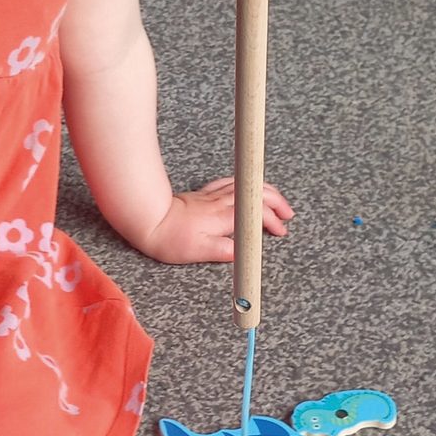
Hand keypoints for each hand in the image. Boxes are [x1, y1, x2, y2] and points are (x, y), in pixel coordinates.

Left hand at [135, 177, 292, 263]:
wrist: (148, 220)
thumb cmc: (170, 238)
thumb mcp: (199, 251)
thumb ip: (225, 251)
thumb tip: (244, 252)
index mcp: (224, 217)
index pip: (257, 214)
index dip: (272, 221)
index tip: (280, 231)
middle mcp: (221, 203)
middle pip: (257, 194)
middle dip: (277, 202)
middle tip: (287, 215)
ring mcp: (213, 197)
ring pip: (246, 186)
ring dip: (264, 191)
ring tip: (276, 200)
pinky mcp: (204, 195)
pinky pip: (229, 183)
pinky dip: (243, 184)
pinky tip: (245, 188)